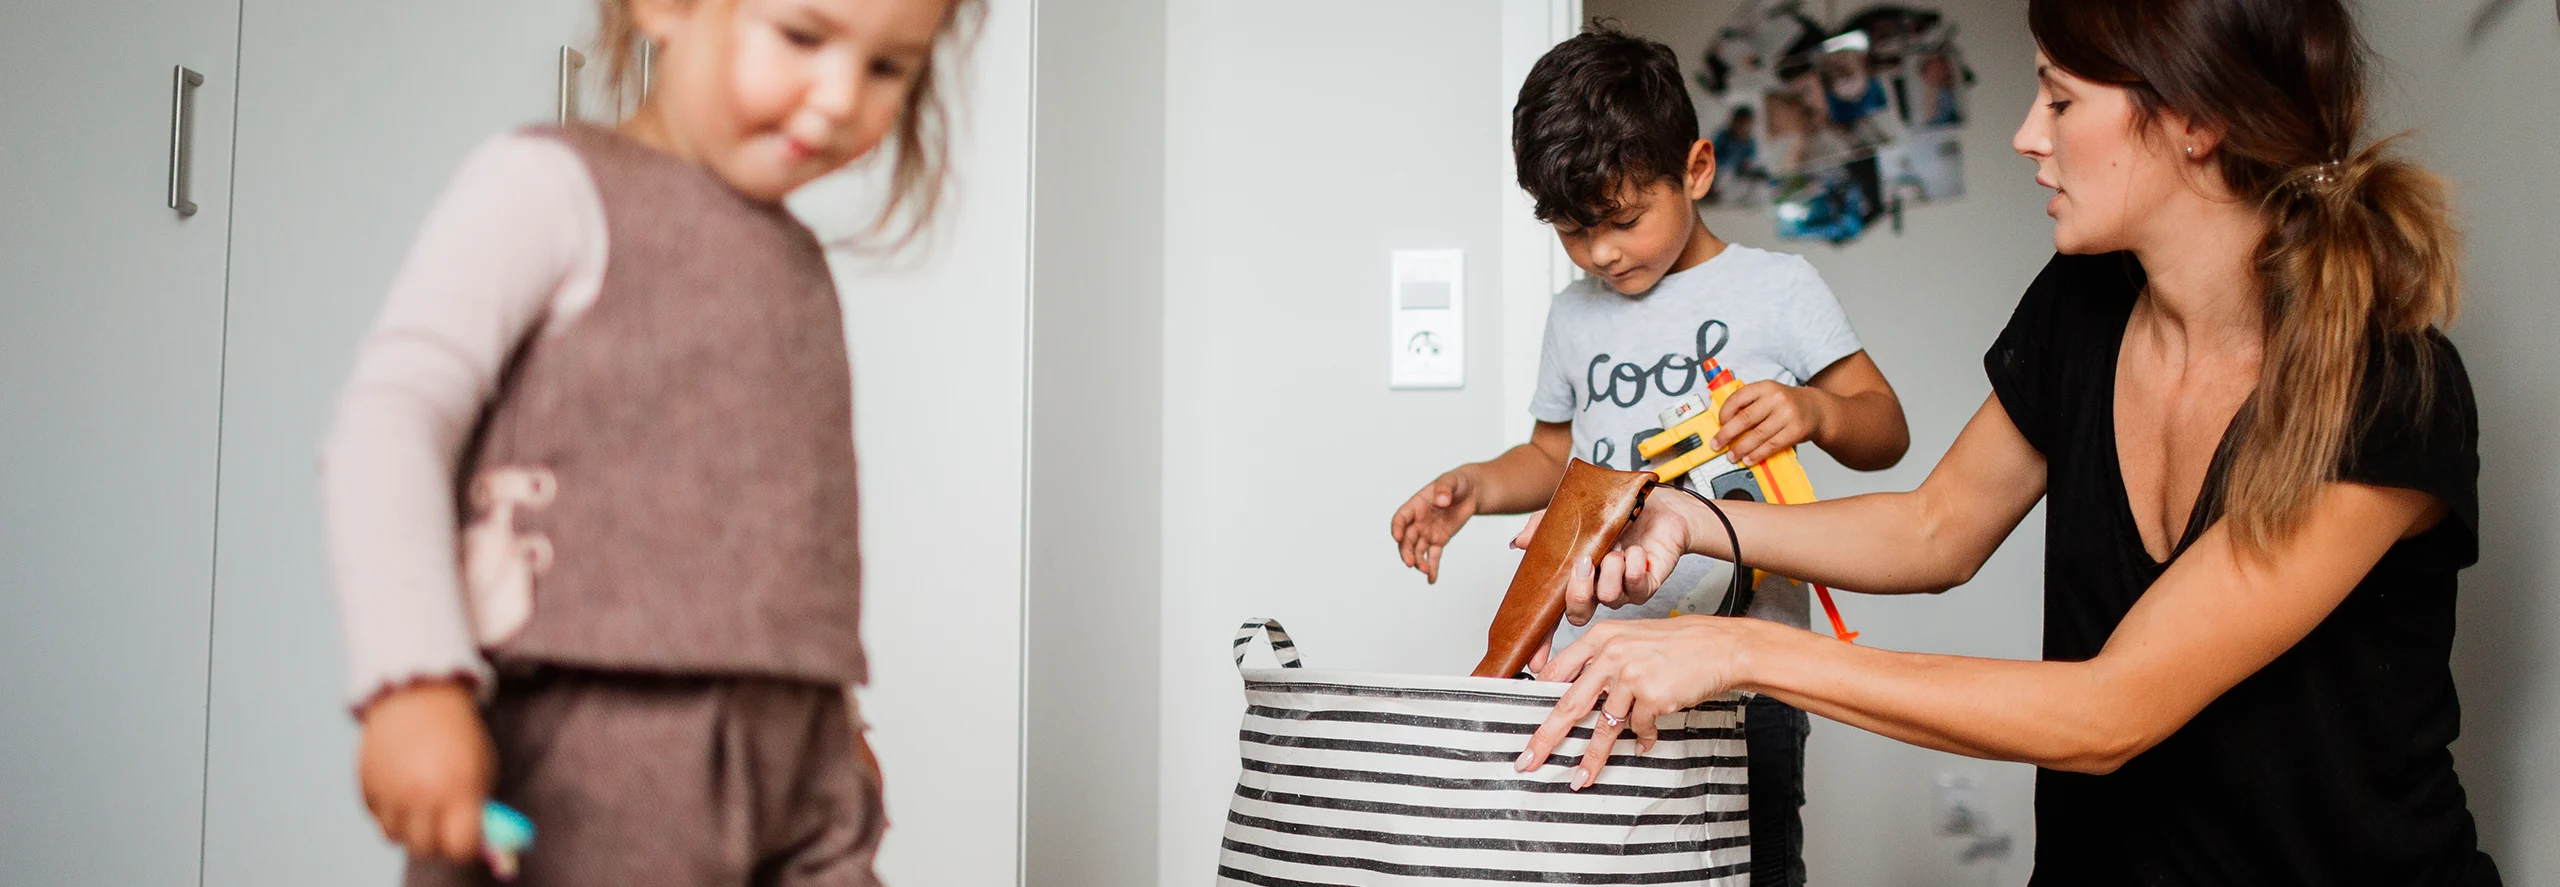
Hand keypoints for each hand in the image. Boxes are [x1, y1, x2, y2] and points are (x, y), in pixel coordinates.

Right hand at [358, 681, 494, 863]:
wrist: (417, 696)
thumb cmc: (457, 735)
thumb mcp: (482, 768)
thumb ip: (477, 808)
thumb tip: (480, 845)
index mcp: (456, 788)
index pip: (461, 847)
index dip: (467, 846)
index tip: (468, 838)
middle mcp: (418, 795)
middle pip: (425, 850)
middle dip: (437, 842)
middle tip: (444, 825)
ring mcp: (387, 792)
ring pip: (396, 838)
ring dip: (411, 829)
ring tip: (422, 802)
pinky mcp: (365, 787)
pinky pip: (378, 818)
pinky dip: (391, 812)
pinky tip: (403, 787)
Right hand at [1391, 469, 1481, 582]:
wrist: (1470, 491)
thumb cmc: (1456, 483)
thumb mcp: (1451, 481)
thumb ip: (1444, 489)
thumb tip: (1441, 500)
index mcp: (1416, 505)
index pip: (1401, 518)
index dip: (1397, 528)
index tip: (1397, 537)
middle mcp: (1418, 521)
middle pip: (1407, 539)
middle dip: (1406, 552)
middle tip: (1410, 563)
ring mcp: (1427, 532)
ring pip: (1418, 550)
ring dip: (1419, 561)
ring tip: (1425, 571)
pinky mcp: (1439, 540)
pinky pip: (1434, 556)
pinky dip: (1432, 568)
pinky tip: (1432, 579)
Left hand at [1512, 616, 1752, 788]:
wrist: (1721, 647)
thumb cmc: (1677, 644)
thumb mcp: (1631, 638)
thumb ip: (1601, 661)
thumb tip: (1575, 692)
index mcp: (1600, 637)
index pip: (1557, 673)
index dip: (1538, 700)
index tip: (1527, 722)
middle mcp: (1611, 654)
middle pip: (1569, 704)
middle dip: (1546, 737)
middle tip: (1529, 760)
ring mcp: (1632, 675)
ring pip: (1604, 727)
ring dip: (1593, 757)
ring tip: (1582, 777)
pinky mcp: (1653, 696)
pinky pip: (1639, 729)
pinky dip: (1642, 739)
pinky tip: (1646, 742)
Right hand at [1516, 489, 1695, 625]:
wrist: (1658, 503)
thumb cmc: (1618, 510)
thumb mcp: (1572, 514)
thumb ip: (1543, 527)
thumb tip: (1521, 542)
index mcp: (1576, 577)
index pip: (1553, 614)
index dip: (1543, 639)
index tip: (1534, 658)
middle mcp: (1596, 588)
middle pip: (1578, 613)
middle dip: (1578, 592)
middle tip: (1583, 564)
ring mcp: (1621, 590)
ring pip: (1607, 598)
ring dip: (1609, 570)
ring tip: (1617, 549)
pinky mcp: (1646, 586)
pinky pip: (1636, 588)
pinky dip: (1633, 566)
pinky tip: (1636, 552)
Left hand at [1711, 381, 1830, 466]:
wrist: (1818, 409)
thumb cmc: (1788, 403)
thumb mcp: (1770, 394)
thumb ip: (1750, 403)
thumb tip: (1725, 423)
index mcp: (1766, 386)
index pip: (1738, 398)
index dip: (1724, 413)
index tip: (1719, 424)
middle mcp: (1776, 398)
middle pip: (1745, 419)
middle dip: (1726, 435)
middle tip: (1717, 444)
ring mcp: (1787, 414)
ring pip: (1757, 435)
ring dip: (1741, 448)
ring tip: (1732, 456)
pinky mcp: (1796, 430)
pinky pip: (1772, 445)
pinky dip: (1758, 454)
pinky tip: (1749, 459)